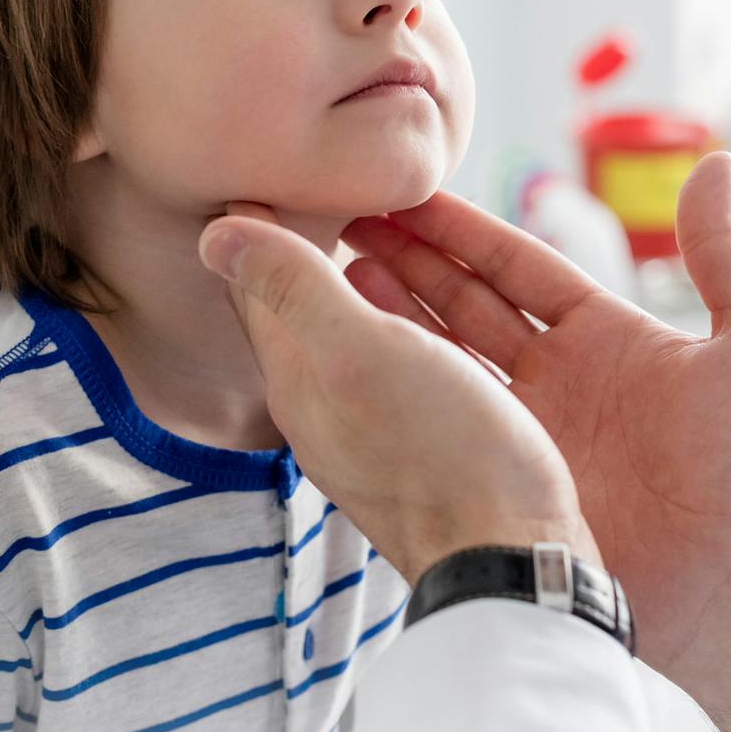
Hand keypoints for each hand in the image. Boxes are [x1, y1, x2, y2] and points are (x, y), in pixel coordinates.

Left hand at [197, 204, 600, 585]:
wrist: (516, 557)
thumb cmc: (440, 451)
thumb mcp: (358, 354)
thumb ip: (292, 289)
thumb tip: (215, 233)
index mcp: (302, 381)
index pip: (259, 293)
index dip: (256, 230)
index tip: (257, 174)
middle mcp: (332, 404)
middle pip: (305, 310)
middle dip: (302, 249)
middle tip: (306, 186)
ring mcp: (383, 424)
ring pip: (358, 328)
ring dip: (359, 271)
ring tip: (367, 220)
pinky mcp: (434, 435)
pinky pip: (404, 349)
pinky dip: (402, 308)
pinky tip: (421, 299)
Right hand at [342, 153, 730, 731]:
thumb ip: (724, 257)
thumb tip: (716, 166)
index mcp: (606, 339)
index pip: (517, 268)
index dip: (464, 232)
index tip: (412, 195)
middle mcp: (557, 382)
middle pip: (467, 305)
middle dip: (411, 261)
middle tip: (352, 220)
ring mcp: (527, 436)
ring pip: (444, 360)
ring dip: (393, 315)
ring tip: (337, 271)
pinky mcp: (507, 487)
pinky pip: (446, 427)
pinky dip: (402, 390)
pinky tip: (360, 357)